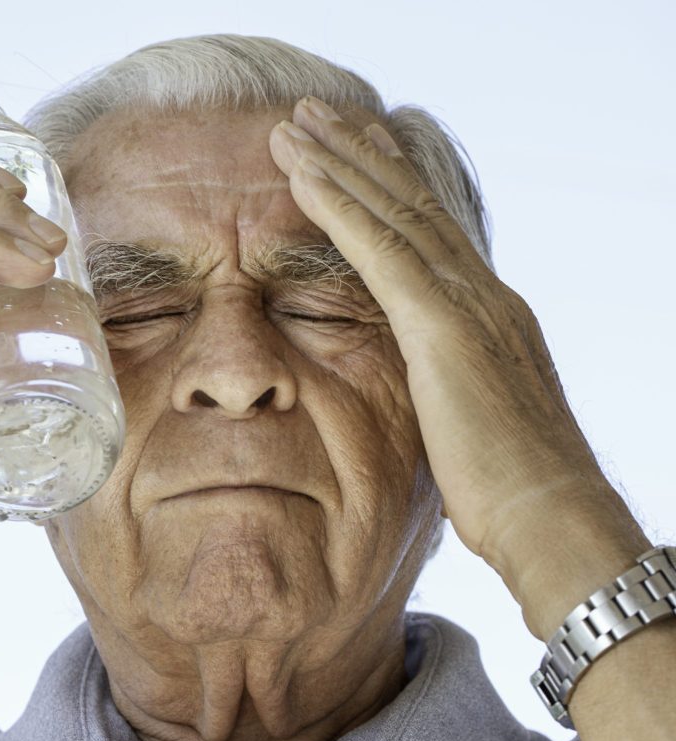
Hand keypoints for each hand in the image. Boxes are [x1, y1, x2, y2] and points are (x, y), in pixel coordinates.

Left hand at [266, 96, 630, 576]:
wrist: (552, 521)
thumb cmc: (509, 499)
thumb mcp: (467, 429)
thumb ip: (440, 396)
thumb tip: (417, 401)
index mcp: (488, 319)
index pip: (432, 236)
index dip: (391, 187)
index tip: (358, 150)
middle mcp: (483, 297)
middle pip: (412, 206)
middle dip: (361, 154)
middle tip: (316, 114)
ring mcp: (469, 306)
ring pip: (394, 212)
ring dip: (340, 163)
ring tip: (295, 124)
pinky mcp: (444, 329)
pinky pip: (380, 251)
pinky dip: (339, 207)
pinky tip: (303, 176)